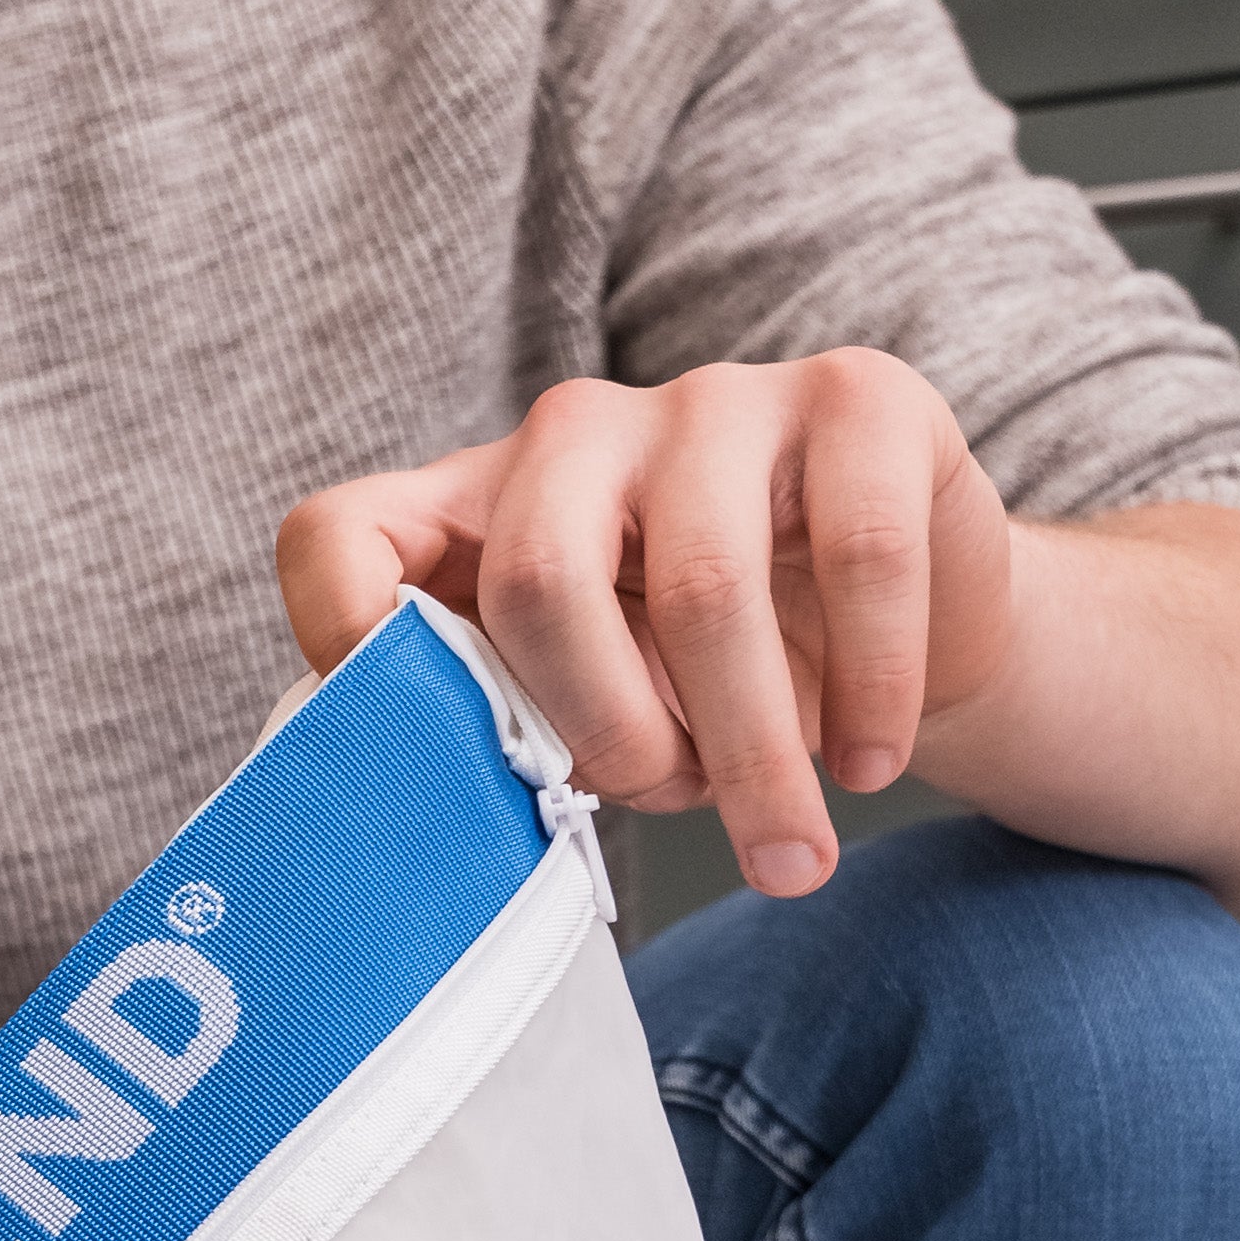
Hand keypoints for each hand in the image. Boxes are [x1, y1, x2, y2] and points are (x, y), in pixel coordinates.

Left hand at [278, 354, 1017, 896]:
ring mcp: (713, 401)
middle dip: (608, 733)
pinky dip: (869, 689)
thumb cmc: (704, 694)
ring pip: (704, 588)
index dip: (345, 636)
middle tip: (670, 804)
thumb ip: (507, 733)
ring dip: (750, 750)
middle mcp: (573, 435)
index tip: (409, 751)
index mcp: (471, 512)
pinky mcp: (858, 394)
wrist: (900, 638)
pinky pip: (856, 556)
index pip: (339, 537)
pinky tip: (868, 762)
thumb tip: (455, 823)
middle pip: (538, 581)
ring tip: (786, 845)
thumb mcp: (585, 719)